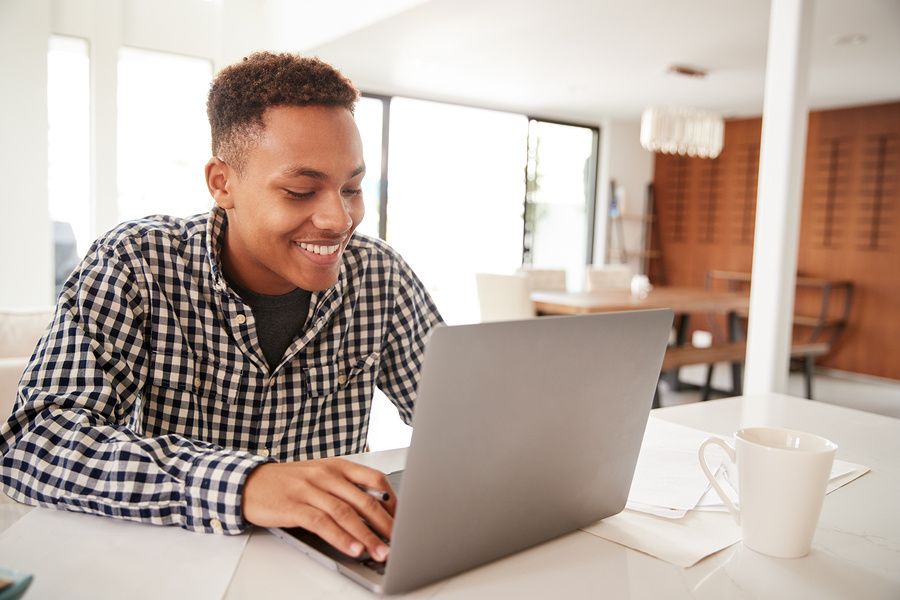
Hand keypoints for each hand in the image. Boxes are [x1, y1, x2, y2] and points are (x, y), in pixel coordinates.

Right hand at [242, 458, 395, 560]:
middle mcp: (326, 475)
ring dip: (367, 536)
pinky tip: (352, 548)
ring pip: (346, 514)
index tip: (404, 518)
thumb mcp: (321, 477)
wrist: (250, 482)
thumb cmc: (289, 482)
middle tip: (400, 541)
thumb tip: (377, 510)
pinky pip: (322, 523)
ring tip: (381, 551)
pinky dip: (340, 538)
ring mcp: (309, 490)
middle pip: (364, 499)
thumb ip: (346, 488)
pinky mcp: (293, 507)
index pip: (374, 478)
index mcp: (337, 466)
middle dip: (386, 524)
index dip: (392, 500)